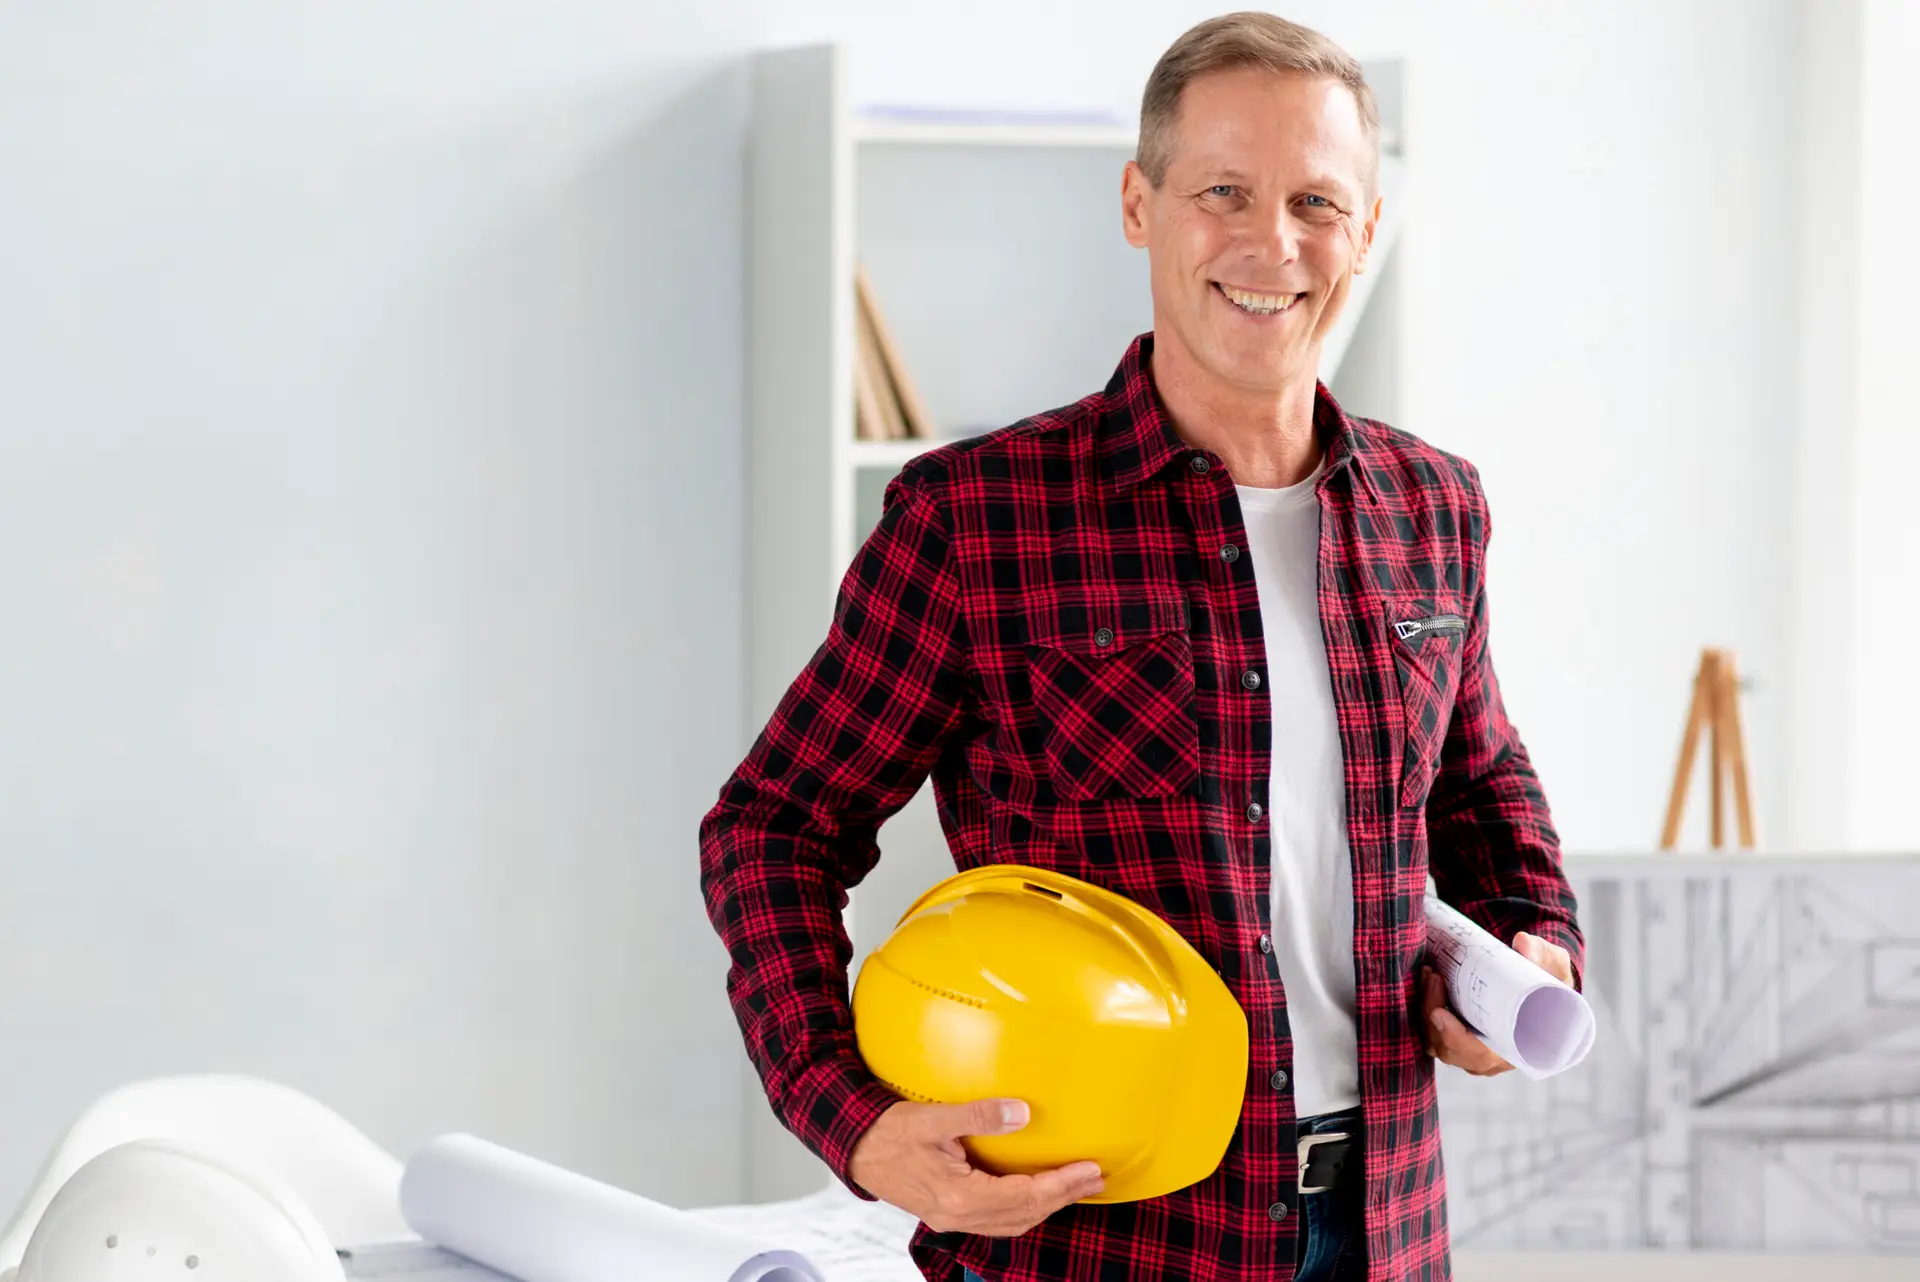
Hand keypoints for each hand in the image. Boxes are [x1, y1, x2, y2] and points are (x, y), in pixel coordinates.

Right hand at [847, 1098, 1103, 1236]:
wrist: (852, 1148)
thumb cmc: (885, 1132)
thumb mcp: (931, 1118)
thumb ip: (978, 1115)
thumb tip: (1022, 1113)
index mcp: (957, 1195)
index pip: (1023, 1196)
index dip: (1060, 1185)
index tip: (1088, 1169)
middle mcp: (957, 1214)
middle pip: (1023, 1215)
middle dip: (1062, 1198)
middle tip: (1094, 1179)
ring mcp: (951, 1217)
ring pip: (1010, 1222)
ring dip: (1045, 1206)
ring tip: (1073, 1186)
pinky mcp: (947, 1212)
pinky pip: (995, 1219)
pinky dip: (1022, 1208)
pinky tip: (1033, 1191)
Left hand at [1422, 931, 1573, 1076]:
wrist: (1540, 979)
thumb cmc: (1549, 981)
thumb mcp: (1554, 967)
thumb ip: (1542, 955)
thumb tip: (1523, 943)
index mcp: (1517, 1051)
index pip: (1479, 1057)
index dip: (1455, 1040)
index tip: (1438, 1014)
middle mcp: (1490, 1057)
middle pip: (1448, 1049)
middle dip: (1432, 1013)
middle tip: (1433, 978)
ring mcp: (1470, 1048)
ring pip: (1434, 1040)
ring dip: (1425, 1008)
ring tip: (1429, 974)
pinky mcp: (1455, 1035)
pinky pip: (1430, 1031)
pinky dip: (1423, 1007)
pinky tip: (1427, 979)